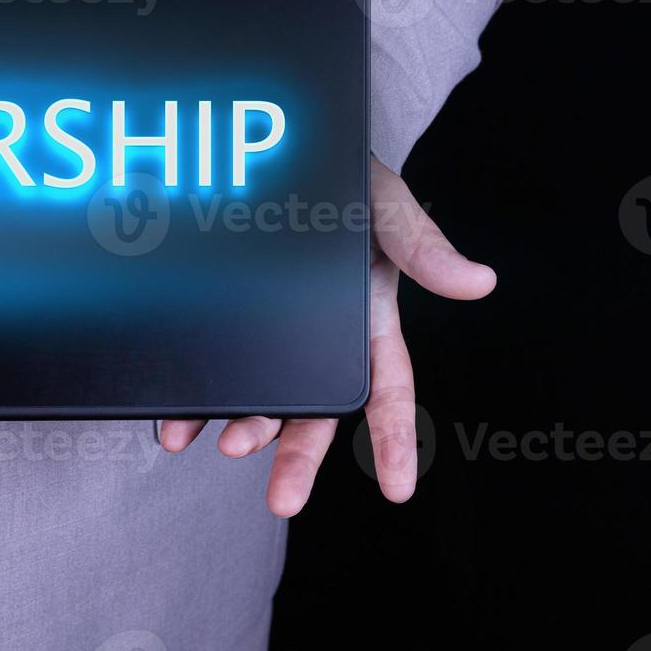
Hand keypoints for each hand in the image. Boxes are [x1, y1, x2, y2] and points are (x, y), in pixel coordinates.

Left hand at [159, 156, 495, 516]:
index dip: (396, 441)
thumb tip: (479, 282)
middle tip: (283, 501)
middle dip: (298, 458)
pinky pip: (206, 366)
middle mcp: (317, 339)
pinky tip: (172, 423)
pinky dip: (190, 397)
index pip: (386, 389)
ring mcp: (267, 332)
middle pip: (313, 412)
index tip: (399, 490)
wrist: (278, 150)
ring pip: (258, 397)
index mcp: (366, 321)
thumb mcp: (383, 204)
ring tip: (220, 446)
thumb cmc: (345, 182)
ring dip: (241, 428)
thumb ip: (422, 244)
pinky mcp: (220, 318)